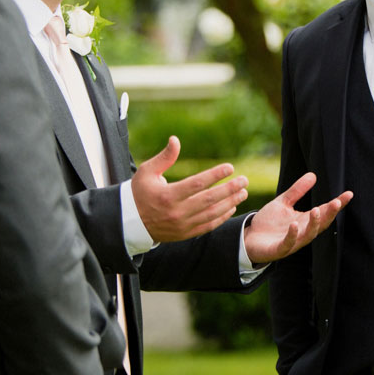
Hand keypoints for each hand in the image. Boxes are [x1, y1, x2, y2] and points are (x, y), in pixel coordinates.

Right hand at [132, 136, 247, 241]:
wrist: (130, 222)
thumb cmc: (139, 193)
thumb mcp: (146, 172)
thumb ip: (164, 157)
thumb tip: (175, 139)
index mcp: (167, 195)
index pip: (197, 184)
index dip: (215, 175)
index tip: (230, 167)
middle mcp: (176, 212)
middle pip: (209, 199)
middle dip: (229, 189)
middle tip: (244, 180)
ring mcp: (182, 225)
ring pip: (212, 214)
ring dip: (230, 202)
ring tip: (243, 192)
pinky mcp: (185, 234)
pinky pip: (208, 226)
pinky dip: (222, 217)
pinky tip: (231, 206)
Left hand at [243, 172, 351, 263]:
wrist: (249, 239)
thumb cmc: (268, 223)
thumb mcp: (283, 202)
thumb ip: (297, 191)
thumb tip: (313, 175)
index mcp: (305, 220)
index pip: (325, 211)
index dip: (337, 204)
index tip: (348, 194)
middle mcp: (302, 232)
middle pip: (321, 224)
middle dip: (330, 214)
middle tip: (336, 202)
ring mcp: (292, 242)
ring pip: (308, 235)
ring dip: (314, 223)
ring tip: (316, 210)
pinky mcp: (279, 249)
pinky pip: (288, 243)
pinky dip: (292, 235)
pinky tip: (294, 224)